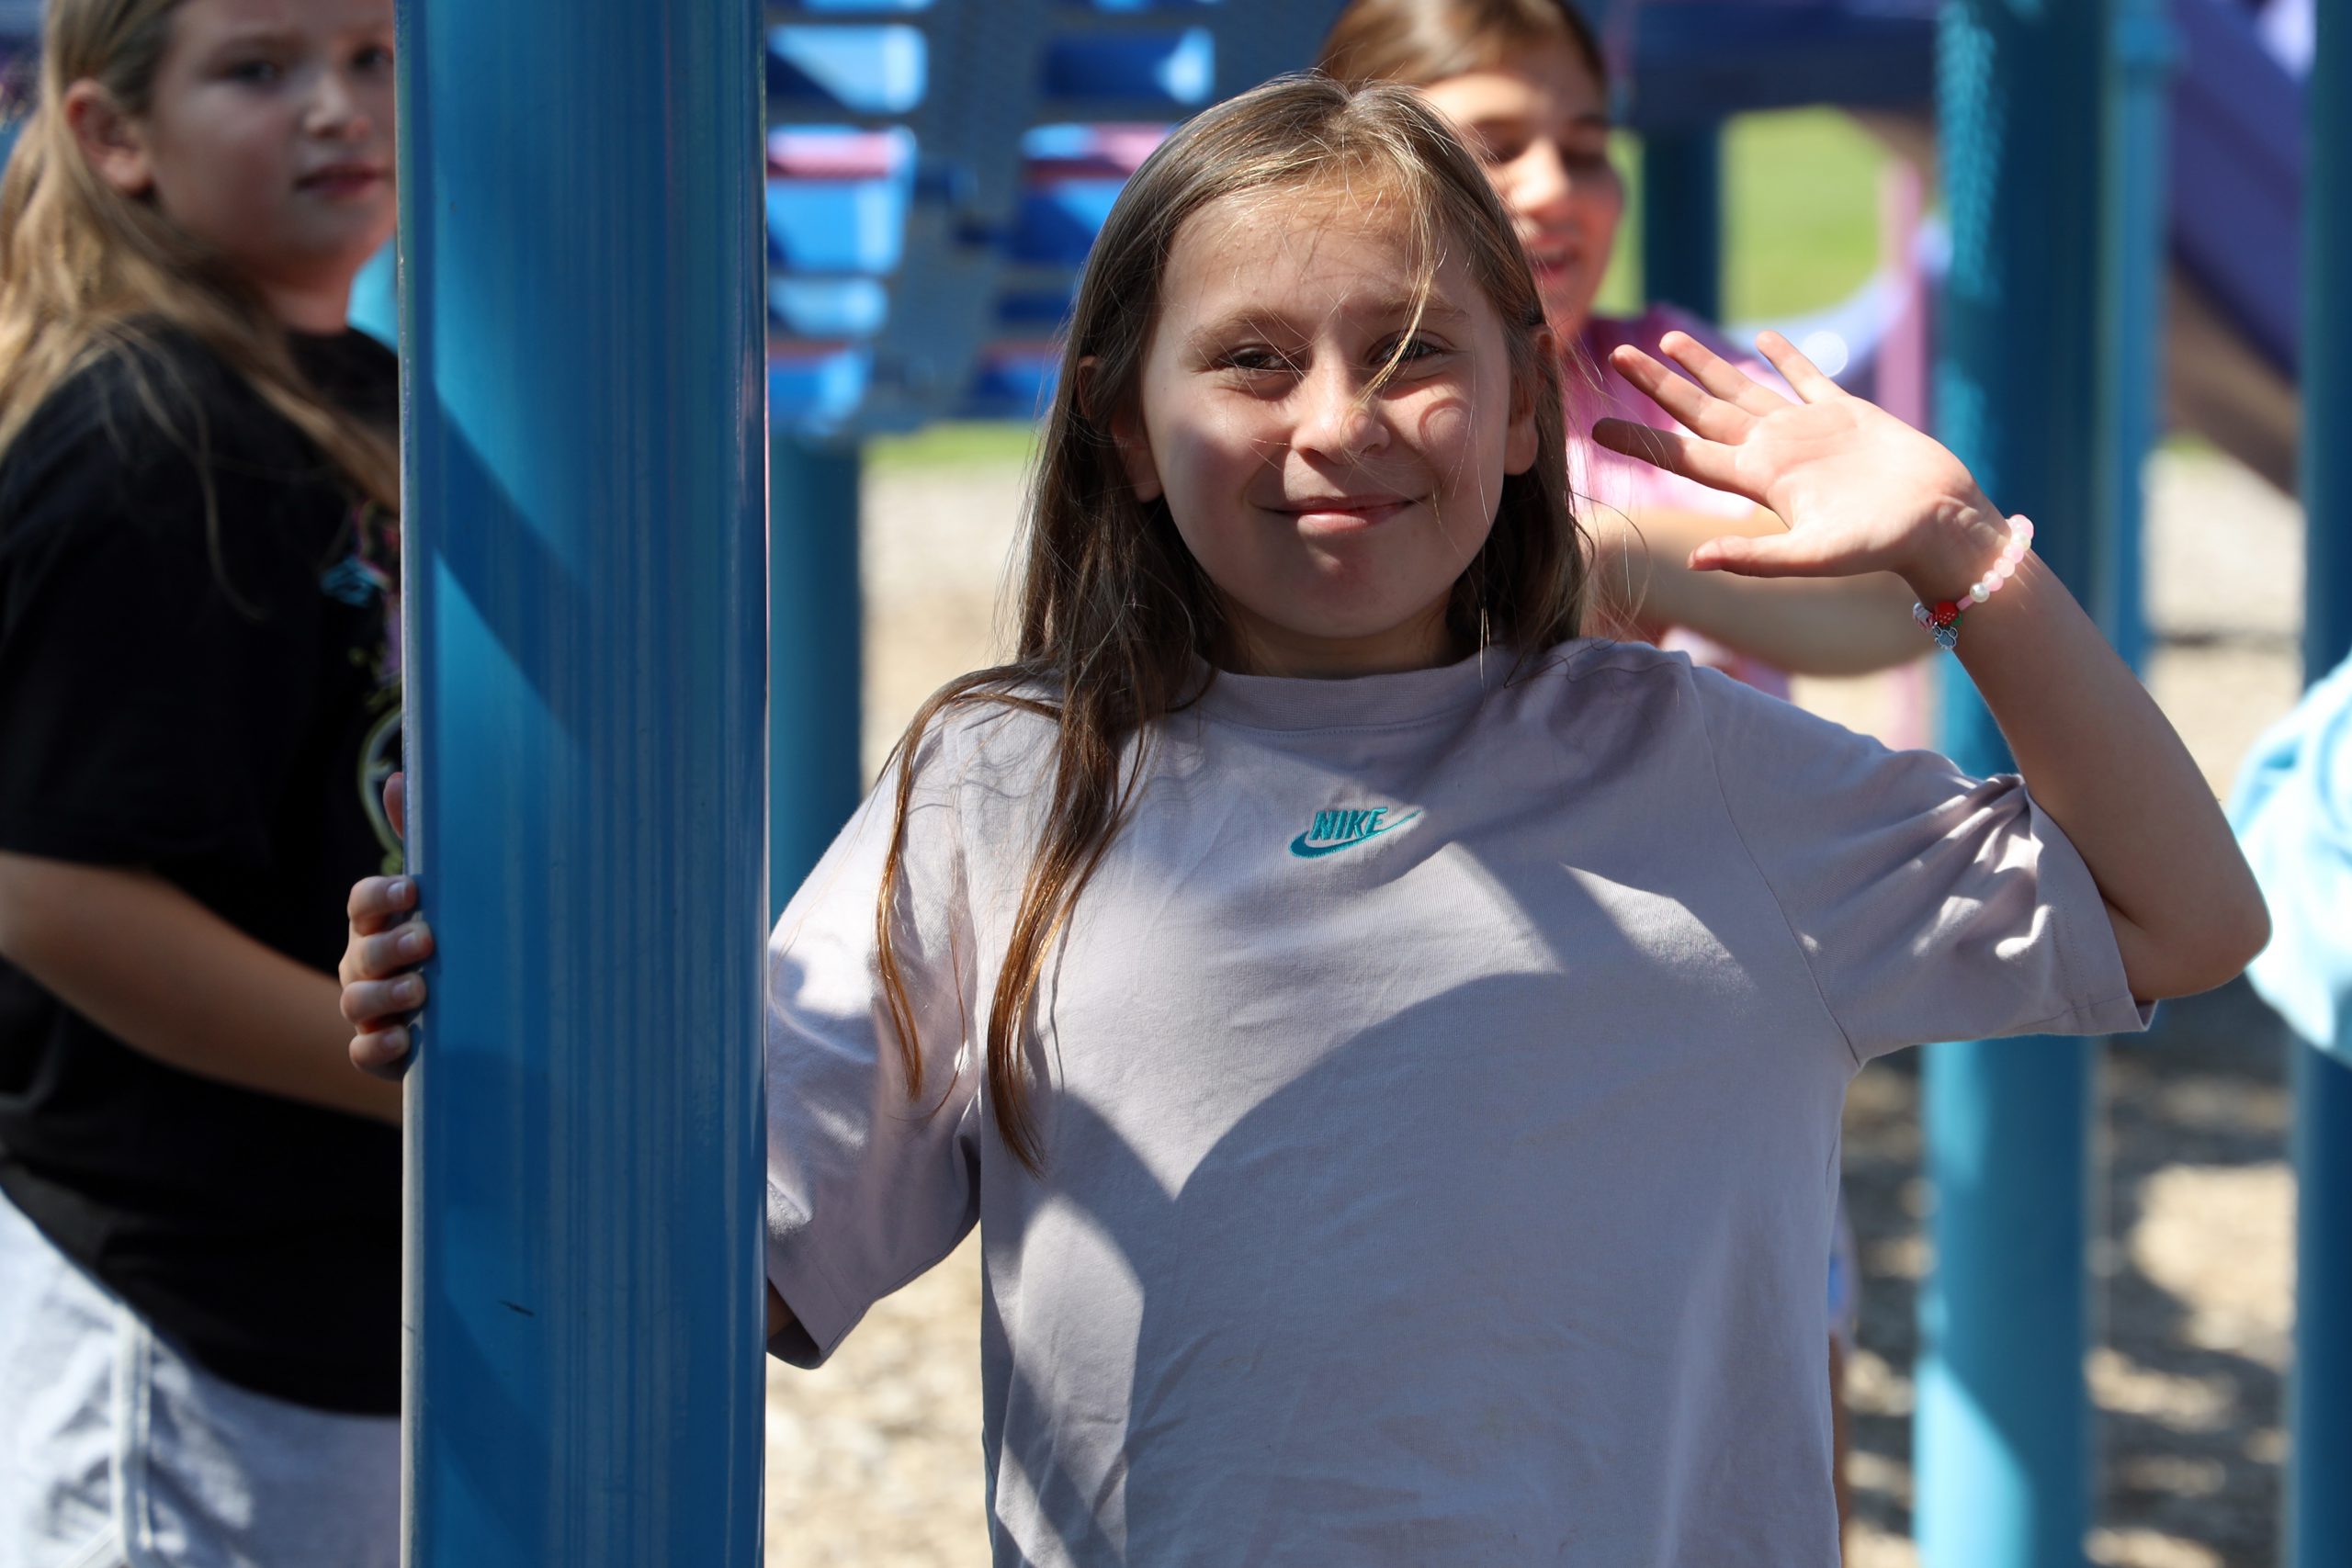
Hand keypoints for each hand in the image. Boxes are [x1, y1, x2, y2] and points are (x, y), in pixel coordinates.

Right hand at [340, 772, 428, 1078]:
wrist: (476, 1015)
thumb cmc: (454, 941)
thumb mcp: (449, 893)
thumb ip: (425, 837)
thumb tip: (399, 775)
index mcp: (380, 921)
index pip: (362, 901)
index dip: (380, 895)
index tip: (413, 890)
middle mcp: (366, 963)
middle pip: (359, 952)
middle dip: (388, 947)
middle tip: (427, 943)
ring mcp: (370, 1008)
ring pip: (354, 1001)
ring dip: (384, 996)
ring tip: (419, 994)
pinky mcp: (381, 1050)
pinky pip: (362, 1051)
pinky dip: (376, 1046)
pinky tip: (401, 1040)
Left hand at [1590, 331, 2009, 597]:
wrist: (1942, 525)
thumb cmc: (1883, 546)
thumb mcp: (1814, 557)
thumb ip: (1756, 558)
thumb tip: (1697, 561)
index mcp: (1759, 480)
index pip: (1684, 454)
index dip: (1641, 438)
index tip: (1597, 427)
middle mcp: (1774, 452)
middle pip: (1701, 411)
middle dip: (1658, 384)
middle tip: (1618, 354)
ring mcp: (1808, 431)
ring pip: (1744, 388)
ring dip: (1706, 365)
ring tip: (1670, 337)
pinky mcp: (1848, 415)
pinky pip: (1808, 377)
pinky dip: (1786, 356)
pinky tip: (1763, 338)